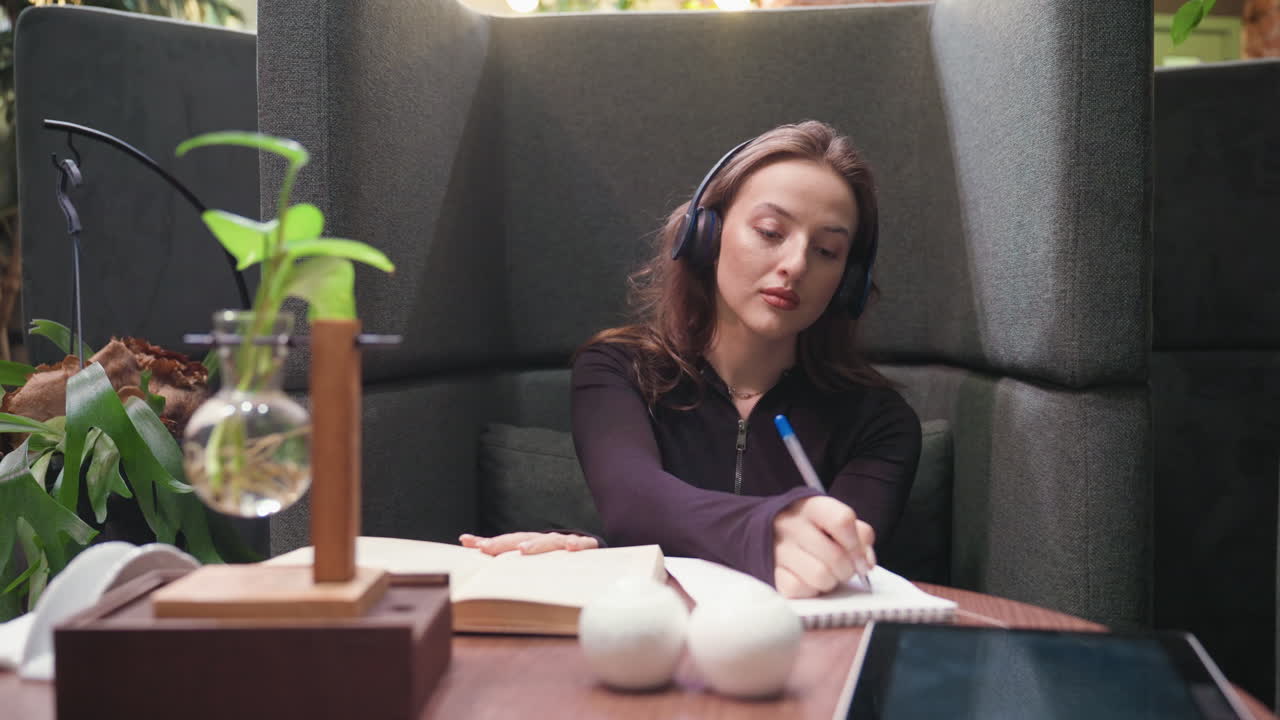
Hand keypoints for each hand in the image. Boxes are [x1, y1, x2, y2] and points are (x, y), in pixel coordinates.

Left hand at [459, 531, 598, 555]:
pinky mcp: (585, 545)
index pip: (507, 541)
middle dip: (504, 544)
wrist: (587, 547)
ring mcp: (563, 541)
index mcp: (531, 542)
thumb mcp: (530, 553)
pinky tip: (571, 548)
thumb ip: (499, 548)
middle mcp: (544, 539)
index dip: (490, 543)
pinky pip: (582, 544)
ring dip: (535, 544)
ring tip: (522, 550)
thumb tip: (465, 540)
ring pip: (549, 541)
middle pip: (523, 539)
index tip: (470, 544)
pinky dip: (577, 544)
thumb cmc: (553, 553)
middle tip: (487, 548)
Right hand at [772, 495, 875, 598]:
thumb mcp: (835, 519)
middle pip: (835, 556)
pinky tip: (807, 581)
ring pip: (820, 576)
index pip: (842, 520)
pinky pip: (799, 588)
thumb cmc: (811, 528)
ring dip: (830, 582)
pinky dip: (809, 590)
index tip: (861, 559)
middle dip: (847, 570)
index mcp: (811, 506)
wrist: (768, 532)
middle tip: (843, 570)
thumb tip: (866, 563)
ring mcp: (776, 548)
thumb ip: (859, 535)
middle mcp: (791, 524)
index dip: (858, 545)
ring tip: (826, 575)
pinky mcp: (769, 571)